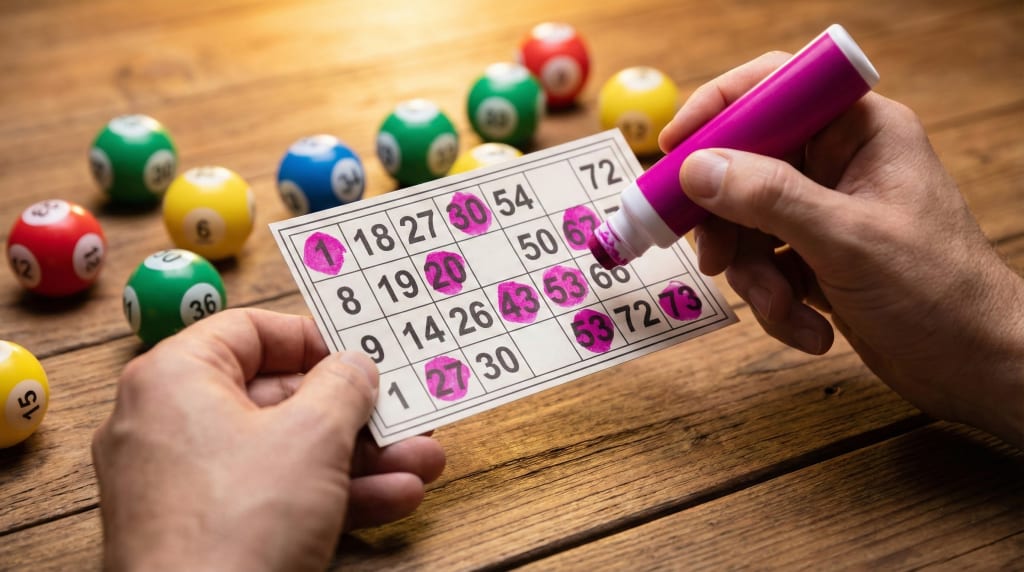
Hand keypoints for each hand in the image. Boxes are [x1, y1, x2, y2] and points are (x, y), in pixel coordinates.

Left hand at [92, 308, 445, 570]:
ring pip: (286, 453)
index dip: (313, 339)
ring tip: (420, 461)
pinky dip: (332, 495)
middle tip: (402, 413)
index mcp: (174, 379)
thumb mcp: (313, 436)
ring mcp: (186, 484)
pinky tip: (393, 500)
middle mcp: (170, 425)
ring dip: (360, 458)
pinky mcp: (207, 532)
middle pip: (277, 397)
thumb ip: (343, 386)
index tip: (359, 356)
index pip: (248, 330)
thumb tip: (355, 367)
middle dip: (355, 413)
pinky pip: (275, 496)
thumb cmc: (236, 525)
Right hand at [662, 52, 1023, 446]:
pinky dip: (776, 302)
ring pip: (748, 225)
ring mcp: (826, 211)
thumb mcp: (847, 241)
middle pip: (745, 166)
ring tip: (784, 310)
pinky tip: (811, 329)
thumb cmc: (939, 293)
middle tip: (715, 259)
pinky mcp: (817, 256)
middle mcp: (839, 163)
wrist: (975, 366)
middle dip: (728, 222)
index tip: (673, 150)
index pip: (774, 89)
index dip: (718, 109)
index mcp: (859, 131)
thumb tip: (698, 168)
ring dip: (756, 277)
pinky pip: (766, 265)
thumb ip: (769, 199)